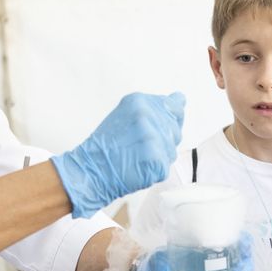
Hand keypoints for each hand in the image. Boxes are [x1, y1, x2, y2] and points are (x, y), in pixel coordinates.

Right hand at [52, 92, 185, 216]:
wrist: (91, 169)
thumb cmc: (107, 145)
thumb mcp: (127, 114)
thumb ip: (154, 108)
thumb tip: (180, 100)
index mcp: (140, 101)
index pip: (175, 106)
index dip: (170, 119)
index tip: (157, 127)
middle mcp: (148, 116)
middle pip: (175, 130)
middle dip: (162, 141)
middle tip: (139, 147)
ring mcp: (153, 138)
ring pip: (171, 149)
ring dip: (159, 156)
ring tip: (137, 157)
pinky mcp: (157, 159)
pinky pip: (165, 166)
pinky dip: (154, 171)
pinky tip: (138, 167)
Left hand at [134, 232, 255, 270]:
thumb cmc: (155, 265)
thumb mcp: (155, 259)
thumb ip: (160, 262)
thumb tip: (166, 270)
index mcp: (209, 248)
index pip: (236, 242)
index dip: (245, 244)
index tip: (244, 246)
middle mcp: (216, 266)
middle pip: (242, 265)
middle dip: (245, 269)